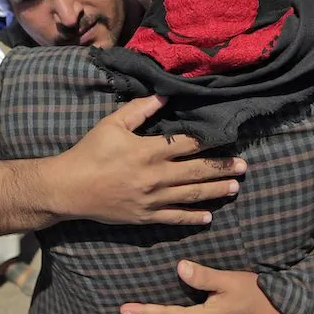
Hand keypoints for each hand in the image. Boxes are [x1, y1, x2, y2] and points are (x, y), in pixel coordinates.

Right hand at [53, 96, 246, 225]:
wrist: (69, 188)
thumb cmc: (90, 152)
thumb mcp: (112, 124)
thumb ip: (139, 109)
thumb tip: (164, 95)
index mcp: (149, 151)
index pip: (188, 144)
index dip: (210, 140)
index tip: (229, 137)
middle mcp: (156, 177)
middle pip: (197, 171)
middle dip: (222, 168)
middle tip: (243, 166)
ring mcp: (152, 199)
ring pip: (192, 195)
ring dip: (215, 191)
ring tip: (235, 187)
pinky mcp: (145, 217)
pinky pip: (174, 218)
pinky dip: (193, 218)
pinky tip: (209, 217)